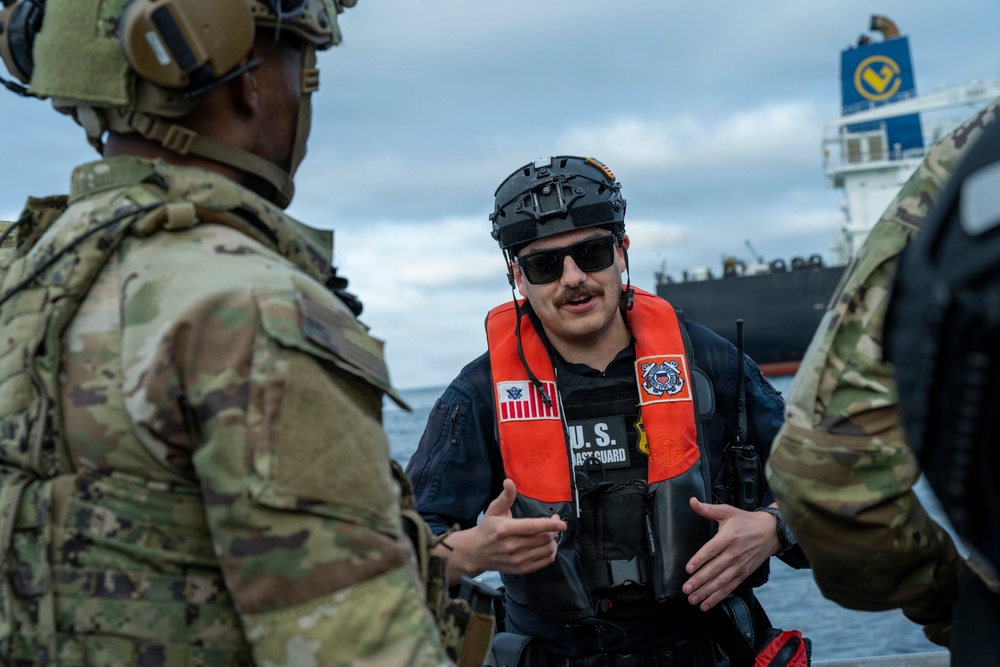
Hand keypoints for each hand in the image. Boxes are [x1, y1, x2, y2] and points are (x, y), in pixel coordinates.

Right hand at [439, 479, 565, 584]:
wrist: (476, 553)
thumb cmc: (487, 529)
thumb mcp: (493, 510)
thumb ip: (505, 497)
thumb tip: (509, 482)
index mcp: (506, 529)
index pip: (532, 527)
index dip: (549, 525)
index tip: (562, 523)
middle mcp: (512, 546)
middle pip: (543, 538)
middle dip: (554, 530)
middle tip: (554, 523)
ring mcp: (518, 560)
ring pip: (546, 550)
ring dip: (553, 541)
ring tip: (550, 534)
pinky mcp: (522, 569)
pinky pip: (545, 562)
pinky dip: (551, 553)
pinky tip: (547, 546)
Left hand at [681, 498, 780, 610]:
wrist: (771, 531)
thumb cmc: (747, 521)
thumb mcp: (728, 511)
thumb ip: (708, 509)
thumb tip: (693, 502)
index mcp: (728, 538)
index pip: (711, 550)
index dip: (699, 560)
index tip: (689, 568)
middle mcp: (734, 554)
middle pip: (714, 570)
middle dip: (699, 581)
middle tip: (686, 589)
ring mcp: (739, 566)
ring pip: (721, 582)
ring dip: (706, 592)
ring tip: (693, 599)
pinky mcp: (743, 574)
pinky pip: (729, 587)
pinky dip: (718, 597)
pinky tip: (707, 603)